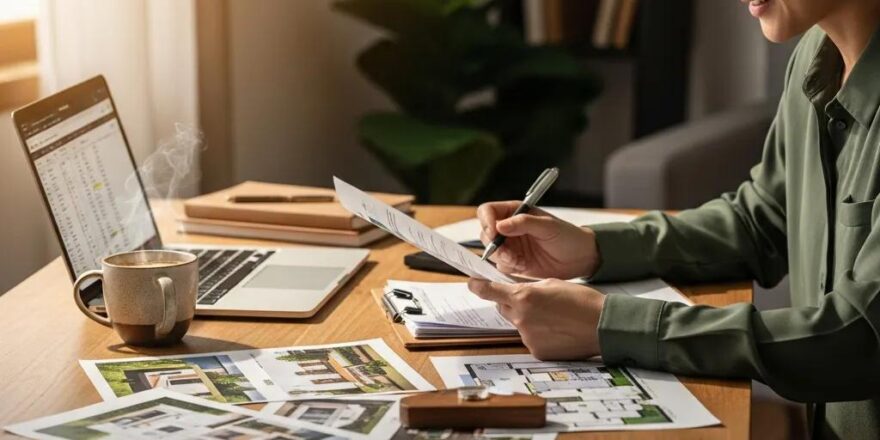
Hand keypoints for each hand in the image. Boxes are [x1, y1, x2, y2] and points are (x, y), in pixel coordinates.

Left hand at [468, 278, 604, 359]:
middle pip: (504, 308)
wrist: (602, 325)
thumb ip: (529, 287)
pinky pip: (530, 339)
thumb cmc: (582, 301)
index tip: (472, 283)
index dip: (478, 286)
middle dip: (513, 303)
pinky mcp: (537, 351)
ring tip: (554, 317)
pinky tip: (557, 331)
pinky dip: (539, 334)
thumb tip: (517, 290)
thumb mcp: (552, 283)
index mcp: (524, 297)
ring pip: (518, 324)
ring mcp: (528, 337)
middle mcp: (521, 318)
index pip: (490, 291)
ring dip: (528, 319)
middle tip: (534, 301)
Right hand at [477, 201, 599, 278]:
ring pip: (491, 251)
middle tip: (508, 253)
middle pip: (485, 233)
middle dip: (493, 244)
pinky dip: (508, 267)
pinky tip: (523, 266)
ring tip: (518, 261)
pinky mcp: (514, 262)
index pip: (488, 211)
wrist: (580, 258)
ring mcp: (510, 246)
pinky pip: (500, 265)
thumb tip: (500, 225)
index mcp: (515, 212)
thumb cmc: (568, 236)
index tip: (494, 233)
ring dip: (501, 257)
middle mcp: (509, 228)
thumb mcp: (548, 226)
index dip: (486, 221)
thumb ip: (524, 223)